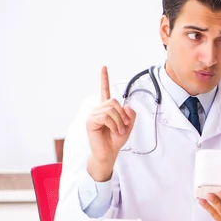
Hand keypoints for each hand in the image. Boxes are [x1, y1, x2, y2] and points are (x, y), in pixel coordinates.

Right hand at [86, 66, 135, 180]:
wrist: (109, 153)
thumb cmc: (115, 140)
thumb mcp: (129, 126)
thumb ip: (131, 115)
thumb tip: (127, 106)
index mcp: (107, 109)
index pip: (104, 91)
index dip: (104, 79)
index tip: (103, 67)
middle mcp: (98, 109)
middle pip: (113, 101)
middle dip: (123, 114)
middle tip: (125, 126)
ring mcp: (93, 115)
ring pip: (111, 109)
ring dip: (120, 121)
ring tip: (119, 131)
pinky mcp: (90, 122)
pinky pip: (106, 117)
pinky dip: (114, 124)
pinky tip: (114, 131)